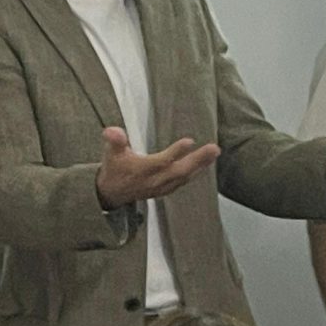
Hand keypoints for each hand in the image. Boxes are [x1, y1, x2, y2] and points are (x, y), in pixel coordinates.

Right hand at [96, 126, 219, 209]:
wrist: (112, 193)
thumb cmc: (114, 168)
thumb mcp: (111, 152)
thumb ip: (114, 141)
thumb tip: (113, 131)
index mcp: (143, 170)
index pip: (162, 161)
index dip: (176, 152)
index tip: (190, 141)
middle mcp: (155, 180)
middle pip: (180, 171)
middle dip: (198, 160)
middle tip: (214, 148)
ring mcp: (162, 187)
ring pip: (185, 177)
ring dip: (201, 165)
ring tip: (215, 152)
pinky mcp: (166, 189)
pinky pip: (184, 181)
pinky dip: (196, 173)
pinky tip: (206, 164)